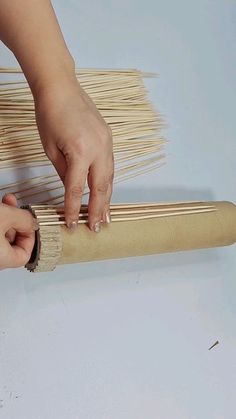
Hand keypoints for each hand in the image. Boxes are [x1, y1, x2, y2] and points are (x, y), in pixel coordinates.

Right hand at [0, 194, 36, 268]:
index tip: (28, 224)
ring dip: (5, 219)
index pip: (24, 255)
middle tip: (15, 210)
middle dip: (15, 223)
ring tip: (5, 204)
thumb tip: (31, 221)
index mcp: (1, 260)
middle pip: (11, 246)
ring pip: (0, 238)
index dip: (30, 237)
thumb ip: (23, 219)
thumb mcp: (5, 215)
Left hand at [34, 75, 113, 230]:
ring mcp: (107, 142)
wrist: (61, 88)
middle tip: (98, 227)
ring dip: (108, 198)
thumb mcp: (50, 149)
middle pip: (101, 187)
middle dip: (99, 210)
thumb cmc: (49, 115)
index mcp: (79, 151)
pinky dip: (108, 181)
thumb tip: (73, 191)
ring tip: (106, 216)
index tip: (73, 223)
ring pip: (110, 177)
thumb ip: (64, 172)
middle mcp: (98, 148)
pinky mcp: (109, 138)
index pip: (77, 189)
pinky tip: (106, 192)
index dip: (75, 209)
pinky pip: (111, 165)